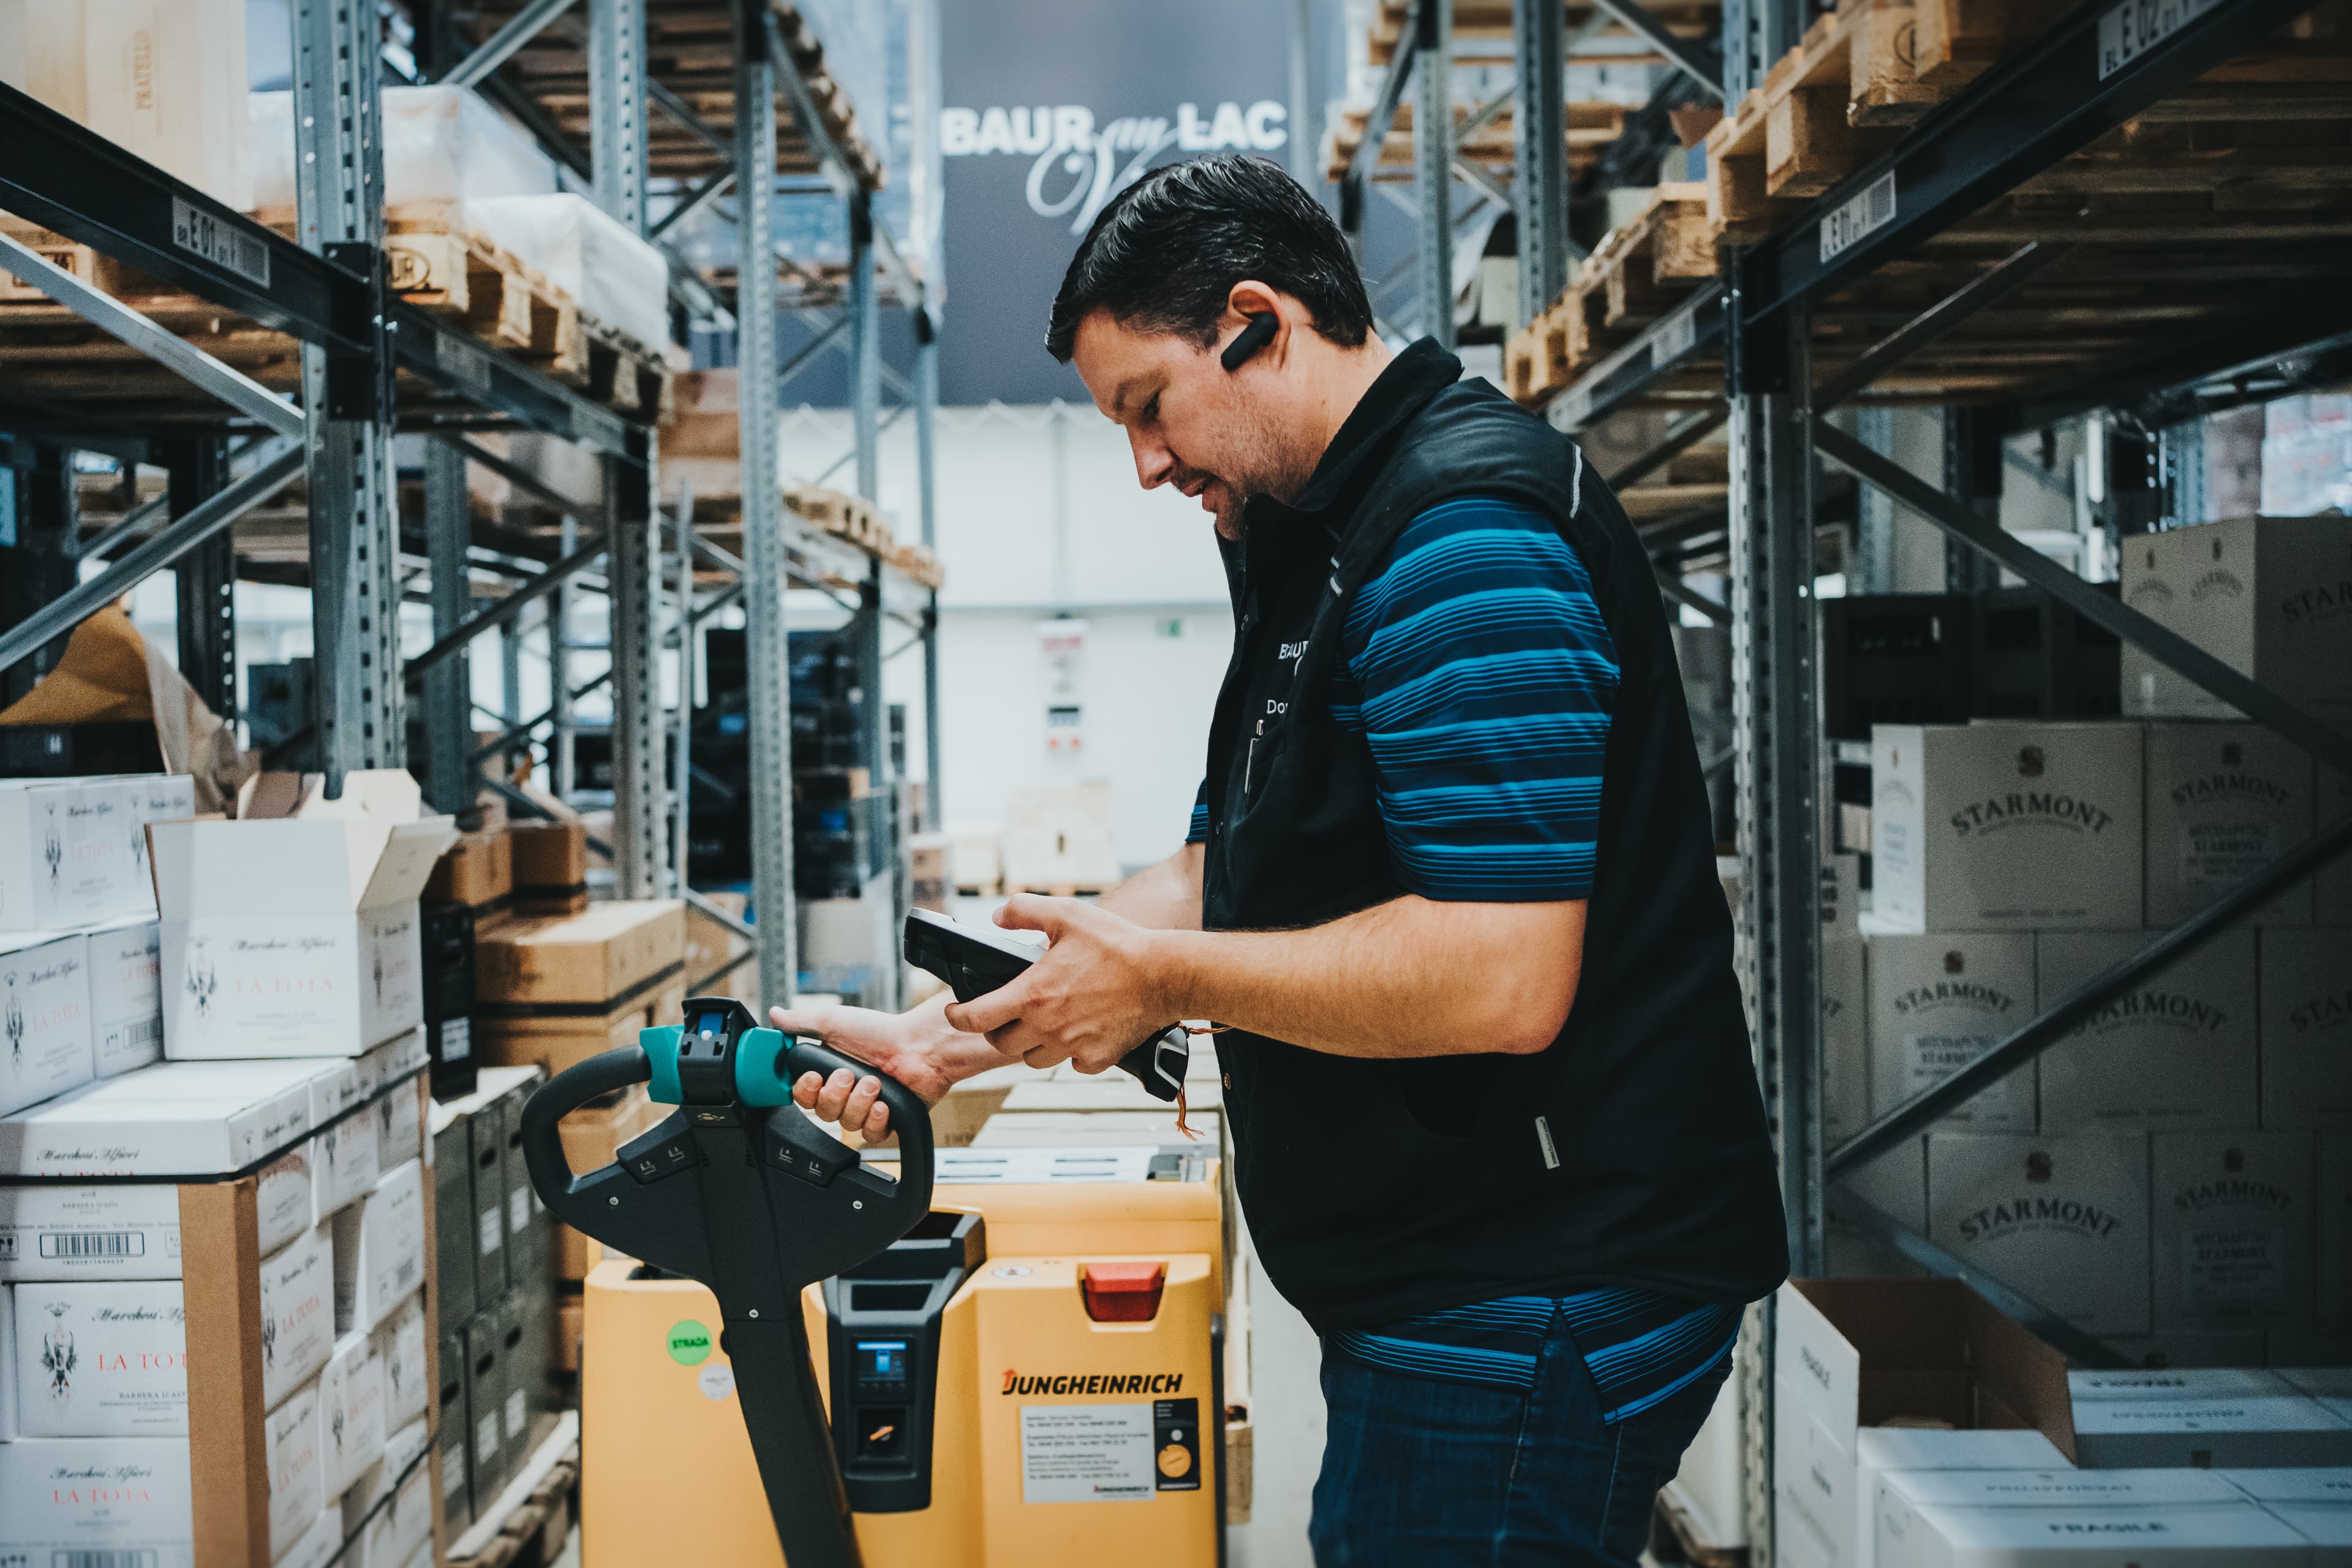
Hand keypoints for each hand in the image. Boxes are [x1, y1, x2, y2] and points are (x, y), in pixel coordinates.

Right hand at [770, 995, 1005, 1140]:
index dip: (805, 1091)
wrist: (921, 1045)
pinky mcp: (887, 1122)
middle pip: (822, 1113)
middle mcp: (845, 1093)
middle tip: (849, 1075)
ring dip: (859, 1102)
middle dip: (835, 1094)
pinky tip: (883, 1105)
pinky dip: (875, 1120)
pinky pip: (870, 1136)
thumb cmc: (882, 1031)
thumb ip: (801, 1022)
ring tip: (875, 1082)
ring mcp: (865, 1108)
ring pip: (846, 1124)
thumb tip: (775, 1015)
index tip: (813, 1078)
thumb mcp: (834, 1021)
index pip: (803, 1096)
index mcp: (829, 1072)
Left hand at [941, 895, 1180, 1074]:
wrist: (1165, 975)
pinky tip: (1079, 1030)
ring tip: (1043, 1022)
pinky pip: (1072, 1064)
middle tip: (1004, 1013)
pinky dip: (1070, 1052)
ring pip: (1033, 1059)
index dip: (958, 1015)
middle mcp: (1047, 1027)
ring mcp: (1072, 1047)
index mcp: (1032, 995)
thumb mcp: (1066, 914)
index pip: (975, 1018)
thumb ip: (1023, 911)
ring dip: (1031, 1044)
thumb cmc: (1118, 944)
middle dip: (996, 1029)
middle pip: (1000, 1043)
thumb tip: (995, 917)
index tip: (956, 1011)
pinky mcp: (1097, 1058)